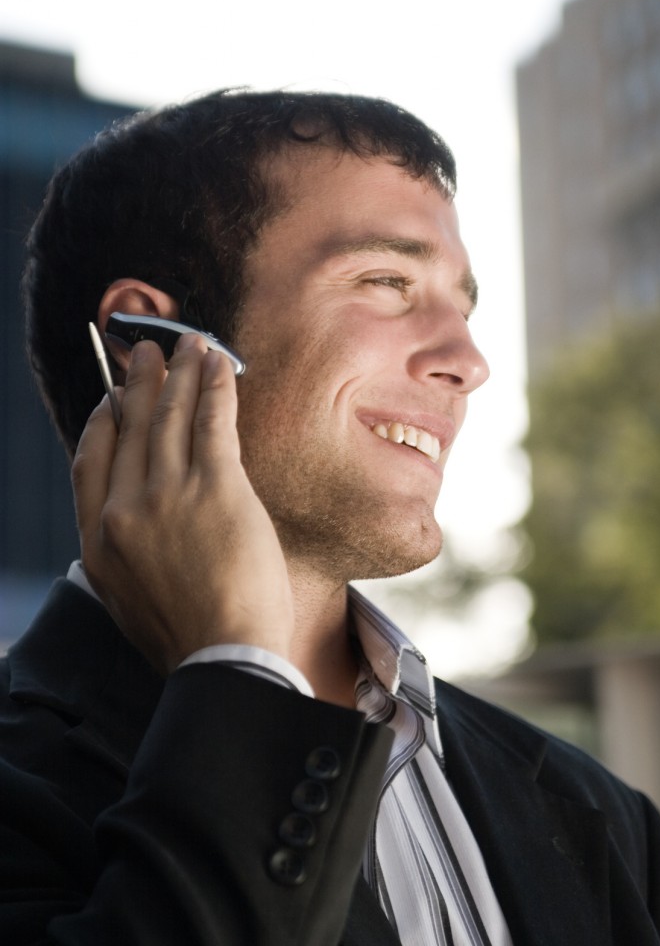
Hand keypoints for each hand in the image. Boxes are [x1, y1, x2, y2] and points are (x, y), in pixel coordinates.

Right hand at [72, 335, 294, 673]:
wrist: (224, 658)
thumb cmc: (189, 636)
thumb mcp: (129, 598)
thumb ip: (122, 552)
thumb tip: (129, 521)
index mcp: (99, 539)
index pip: (91, 460)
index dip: (103, 421)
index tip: (113, 400)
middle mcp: (125, 508)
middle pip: (131, 428)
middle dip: (140, 383)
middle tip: (149, 353)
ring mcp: (168, 494)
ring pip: (171, 416)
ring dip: (180, 373)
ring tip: (187, 346)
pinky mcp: (216, 487)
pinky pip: (212, 422)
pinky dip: (213, 386)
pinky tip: (216, 364)